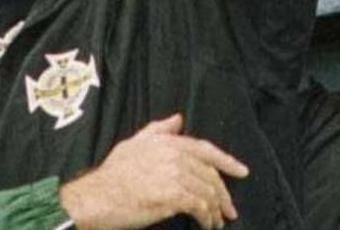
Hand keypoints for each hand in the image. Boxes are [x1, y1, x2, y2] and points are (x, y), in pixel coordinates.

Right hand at [59, 113, 248, 229]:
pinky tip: (206, 225)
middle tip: (230, 210)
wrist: (97, 197)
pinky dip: (207, 218)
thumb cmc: (113, 175)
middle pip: (210, 175)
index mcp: (167, 142)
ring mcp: (175, 175)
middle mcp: (174, 155)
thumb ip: (158, 130)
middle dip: (223, 194)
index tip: (242, 171)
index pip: (206, 149)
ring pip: (208, 193)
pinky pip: (200, 207)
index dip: (227, 161)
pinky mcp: (173, 196)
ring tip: (217, 222)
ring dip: (216, 210)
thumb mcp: (133, 143)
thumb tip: (177, 120)